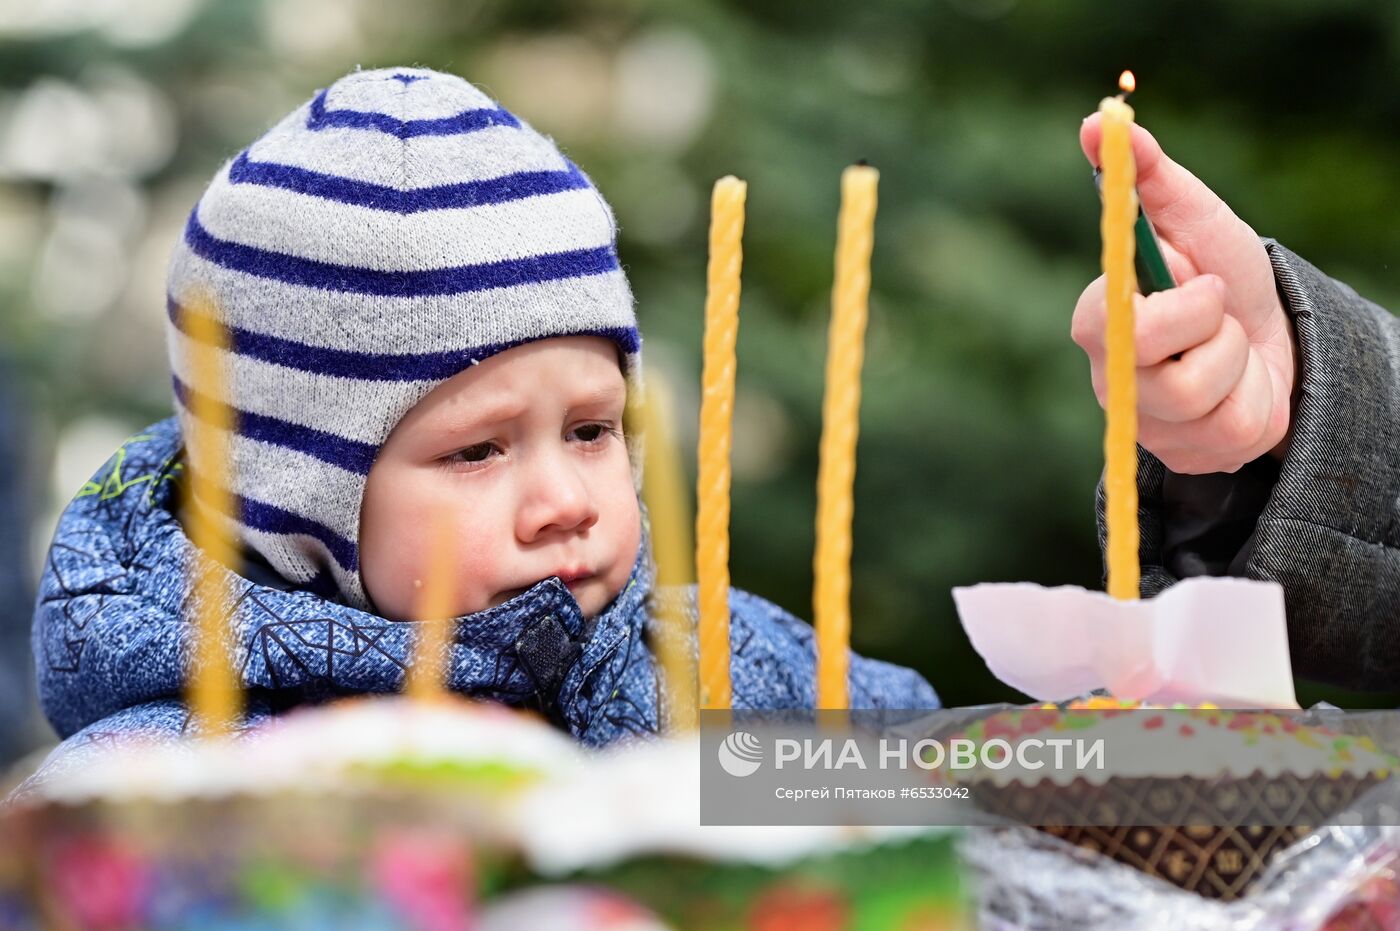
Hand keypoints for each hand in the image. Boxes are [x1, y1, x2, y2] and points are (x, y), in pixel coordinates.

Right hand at [1071, 114, 1297, 474]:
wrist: (1277, 342)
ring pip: (1196, 391)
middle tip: (1218, 305)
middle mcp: (1109, 376)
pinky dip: (1250, 396)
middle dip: (1206, 320)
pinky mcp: (1182, 456)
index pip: (1102, 321)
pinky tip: (1239, 388)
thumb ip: (1146, 177)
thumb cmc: (1223, 276)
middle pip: (1150, 361)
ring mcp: (1144, 422)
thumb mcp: (1193, 219)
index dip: (1162, 302)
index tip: (1193, 272)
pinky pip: (1226, 427)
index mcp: (1098, 320)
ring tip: (1229, 345)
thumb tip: (1098, 122)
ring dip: (1234, 355)